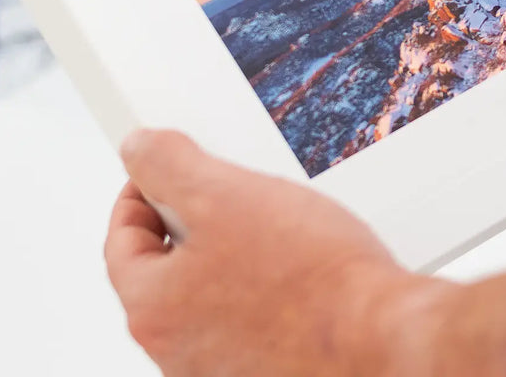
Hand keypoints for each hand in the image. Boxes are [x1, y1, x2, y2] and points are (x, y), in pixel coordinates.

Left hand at [104, 129, 449, 376]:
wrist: (384, 339)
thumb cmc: (314, 281)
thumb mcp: (228, 195)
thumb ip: (168, 165)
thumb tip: (140, 151)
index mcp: (153, 307)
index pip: (122, 240)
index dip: (141, 193)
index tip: (163, 172)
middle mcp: (176, 350)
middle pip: (167, 270)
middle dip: (197, 226)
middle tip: (236, 197)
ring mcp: (221, 369)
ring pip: (214, 296)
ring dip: (237, 262)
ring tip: (284, 237)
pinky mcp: (266, 370)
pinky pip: (253, 323)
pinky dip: (270, 296)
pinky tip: (305, 275)